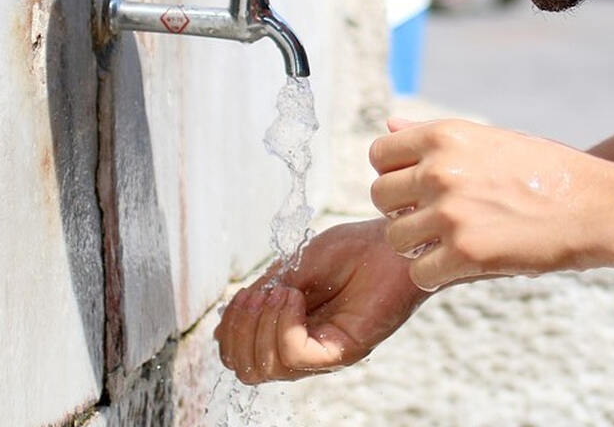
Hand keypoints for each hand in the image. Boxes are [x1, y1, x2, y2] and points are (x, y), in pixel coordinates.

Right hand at [212, 218, 428, 384]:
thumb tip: (220, 329)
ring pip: (267, 368)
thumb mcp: (293, 268)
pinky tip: (295, 298)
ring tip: (282, 292)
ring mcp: (323, 354)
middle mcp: (304, 349)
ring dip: (261, 325)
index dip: (230, 329)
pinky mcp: (343, 353)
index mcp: (288, 332)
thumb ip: (261, 296)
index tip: (243, 293)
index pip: (240, 356)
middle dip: (239, 330)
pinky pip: (295, 356)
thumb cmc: (352, 251)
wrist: (392, 243)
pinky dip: (283, 325)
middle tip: (259, 294)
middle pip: (247, 369)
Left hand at [370, 118, 613, 290]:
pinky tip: (461, 265)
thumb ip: (433, 136)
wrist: (596, 206)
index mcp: (445, 136)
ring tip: (449, 242)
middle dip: (402, 211)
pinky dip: (435, 275)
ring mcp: (451, 212)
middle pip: (379, 197)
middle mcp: (440, 170)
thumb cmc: (545, 171)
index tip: (416, 188)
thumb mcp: (489, 138)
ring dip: (417, 246)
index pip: (379, 155)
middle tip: (435, 220)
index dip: (394, 174)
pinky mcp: (466, 252)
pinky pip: (419, 273)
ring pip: (395, 238)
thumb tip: (388, 126)